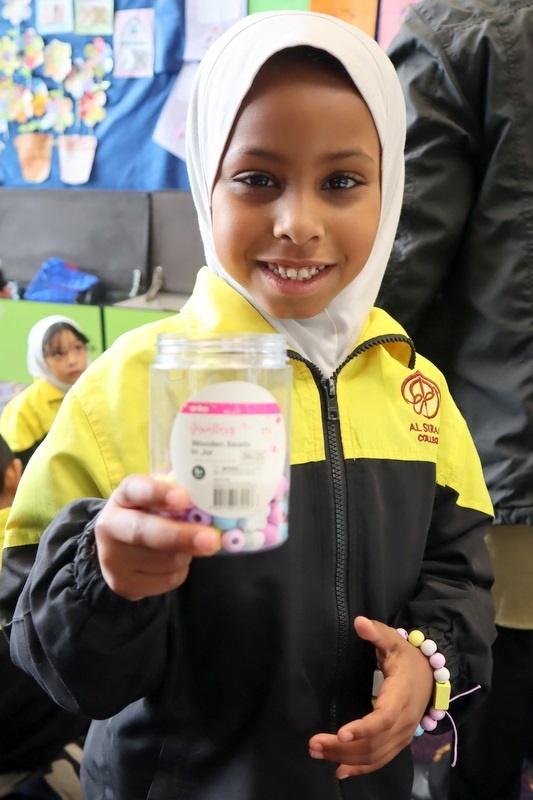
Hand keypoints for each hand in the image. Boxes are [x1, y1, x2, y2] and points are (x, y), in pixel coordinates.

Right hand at [94, 474, 220, 600]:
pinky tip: (174, 562)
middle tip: (211, 539)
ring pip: (164, 561)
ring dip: (186, 554)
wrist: (121, 547)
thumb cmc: (150, 515)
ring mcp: (113, 559)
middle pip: (145, 533)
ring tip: (185, 545)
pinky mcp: (122, 584)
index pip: (136, 490)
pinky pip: (167, 580)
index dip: (159, 493)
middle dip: (180, 537)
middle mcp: (110, 526)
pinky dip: (180, 571)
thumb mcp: (158, 499)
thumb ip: (178, 497)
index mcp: (122, 496)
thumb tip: (211, 506)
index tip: (183, 499)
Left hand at [308, 616, 432, 778]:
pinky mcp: (399, 742)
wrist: (431, 675)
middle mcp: (404, 720)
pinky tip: (340, 771)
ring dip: (346, 759)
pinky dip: (361, 769)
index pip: (384, 718)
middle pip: (374, 742)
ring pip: (375, 755)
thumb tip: (359, 622)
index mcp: (401, 695)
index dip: (364, 728)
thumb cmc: (407, 657)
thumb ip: (377, 632)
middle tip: (314, 744)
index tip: (341, 733)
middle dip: (343, 747)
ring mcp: (402, 735)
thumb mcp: (394, 641)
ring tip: (317, 753)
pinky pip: (380, 760)